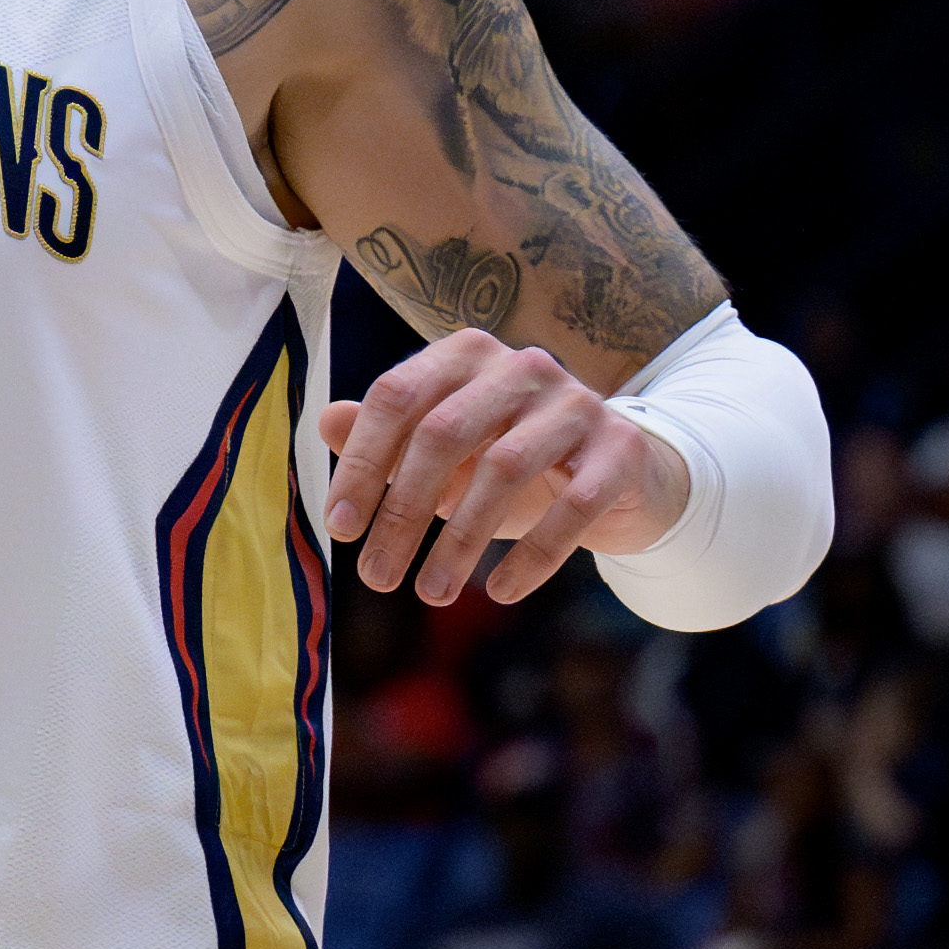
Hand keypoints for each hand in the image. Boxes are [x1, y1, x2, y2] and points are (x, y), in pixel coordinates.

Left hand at [318, 327, 686, 604]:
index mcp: (467, 354)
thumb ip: (387, 435)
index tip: (340, 528)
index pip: (397, 398)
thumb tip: (326, 421)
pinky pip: (573, 506)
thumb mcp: (445, 451)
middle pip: (444, 433)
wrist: (620, 474)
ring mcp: (578, 404)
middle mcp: (522, 366)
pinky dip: (534, 554)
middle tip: (375, 577)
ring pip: (504, 469)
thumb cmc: (510, 460)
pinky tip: (501, 592)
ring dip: (459, 541)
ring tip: (430, 594)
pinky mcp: (622, 449)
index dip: (361, 463)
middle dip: (403, 512)